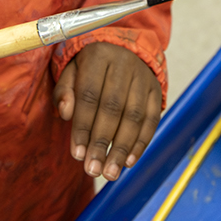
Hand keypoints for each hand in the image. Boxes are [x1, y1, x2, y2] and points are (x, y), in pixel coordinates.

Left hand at [55, 42, 161, 181]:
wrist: (123, 48)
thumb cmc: (90, 67)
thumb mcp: (71, 71)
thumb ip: (64, 92)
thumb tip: (65, 113)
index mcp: (99, 56)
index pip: (89, 95)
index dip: (83, 127)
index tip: (77, 154)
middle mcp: (124, 64)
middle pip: (113, 108)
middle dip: (102, 142)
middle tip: (93, 170)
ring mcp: (144, 77)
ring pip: (134, 116)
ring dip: (122, 148)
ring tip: (110, 173)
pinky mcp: (157, 90)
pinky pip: (151, 119)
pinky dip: (141, 143)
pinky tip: (128, 161)